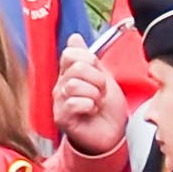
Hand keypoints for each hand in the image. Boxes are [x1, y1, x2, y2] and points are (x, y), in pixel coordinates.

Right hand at [52, 36, 123, 156]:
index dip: (89, 60)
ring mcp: (59, 102)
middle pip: (76, 67)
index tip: (98, 73)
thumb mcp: (102, 76)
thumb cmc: (107, 109)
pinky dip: (89, 107)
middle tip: (101, 92)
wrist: (113, 134)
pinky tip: (91, 112)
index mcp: (69, 74)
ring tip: (97, 103)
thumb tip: (74, 37)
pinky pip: (74, 103)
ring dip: (94, 94)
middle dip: (97, 79)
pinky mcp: (61, 117)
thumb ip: (88, 57)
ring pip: (75, 85)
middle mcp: (61, 86)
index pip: (70, 54)